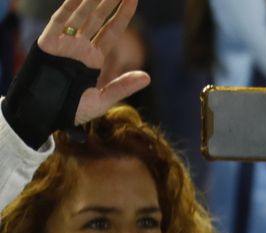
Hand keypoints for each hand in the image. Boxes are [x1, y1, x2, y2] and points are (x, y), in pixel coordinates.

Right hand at [38, 0, 149, 122]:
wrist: (45, 114)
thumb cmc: (71, 110)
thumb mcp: (102, 100)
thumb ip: (122, 87)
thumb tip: (147, 77)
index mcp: (93, 58)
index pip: (110, 31)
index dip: (122, 15)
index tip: (133, 0)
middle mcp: (80, 46)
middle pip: (97, 18)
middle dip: (109, 2)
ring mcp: (65, 42)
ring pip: (80, 14)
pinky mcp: (49, 41)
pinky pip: (60, 19)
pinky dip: (69, 6)